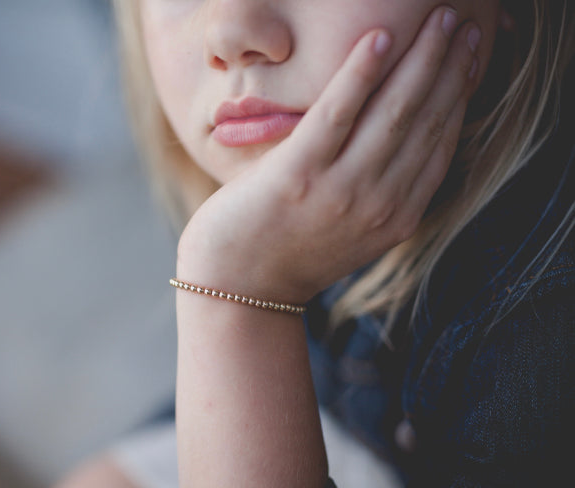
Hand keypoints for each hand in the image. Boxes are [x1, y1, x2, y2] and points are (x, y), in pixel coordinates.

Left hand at [177, 7, 480, 303]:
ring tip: (439, 17)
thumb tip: (404, 146)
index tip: (471, 56)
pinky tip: (378, 38)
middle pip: (426, 121)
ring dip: (421, 58)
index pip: (441, 142)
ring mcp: (341, 192)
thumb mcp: (352, 231)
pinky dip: (361, 73)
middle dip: (451, 65)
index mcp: (398, 217)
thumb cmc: (290, 252)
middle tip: (463, 21)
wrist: (239, 288)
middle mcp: (380, 205)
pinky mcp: (299, 176)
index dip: (460, 93)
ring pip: (393, 112)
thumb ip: (382, 194)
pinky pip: (337, 113)